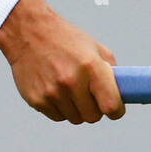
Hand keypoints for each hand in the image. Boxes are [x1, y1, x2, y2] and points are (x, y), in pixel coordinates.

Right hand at [0, 0, 124, 123]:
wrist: (27, 32)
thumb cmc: (65, 39)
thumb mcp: (94, 47)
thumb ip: (111, 72)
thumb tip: (122, 94)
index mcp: (90, 66)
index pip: (111, 105)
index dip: (116, 110)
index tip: (115, 108)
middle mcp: (71, 81)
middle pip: (93, 117)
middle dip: (94, 108)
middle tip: (88, 93)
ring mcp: (52, 92)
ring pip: (75, 119)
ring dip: (76, 108)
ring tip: (68, 87)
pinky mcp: (37, 100)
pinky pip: (57, 117)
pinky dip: (59, 108)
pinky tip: (54, 88)